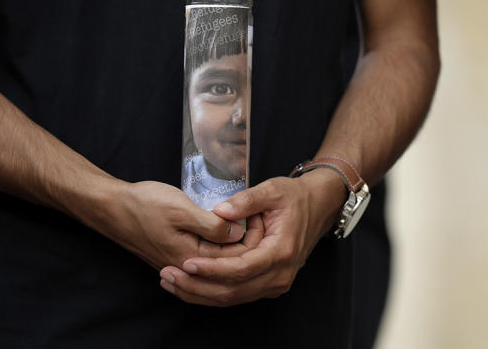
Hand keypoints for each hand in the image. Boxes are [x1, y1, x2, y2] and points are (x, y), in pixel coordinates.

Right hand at [106, 181, 258, 269]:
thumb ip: (212, 224)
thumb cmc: (144, 205)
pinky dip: (222, 242)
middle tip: (258, 215)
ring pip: (221, 258)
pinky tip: (228, 224)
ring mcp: (182, 262)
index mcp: (191, 259)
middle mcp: (188, 267)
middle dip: (248, 240)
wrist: (112, 208)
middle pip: (231, 262)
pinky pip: (209, 254)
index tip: (261, 215)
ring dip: (236, 241)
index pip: (236, 259)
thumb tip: (239, 232)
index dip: (253, 237)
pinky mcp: (179, 254)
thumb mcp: (182, 209)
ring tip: (246, 217)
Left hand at [157, 170, 345, 305]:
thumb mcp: (272, 190)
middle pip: (233, 291)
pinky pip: (237, 295)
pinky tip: (188, 284)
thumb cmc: (295, 197)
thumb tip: (219, 212)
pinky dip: (210, 292)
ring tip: (170, 281)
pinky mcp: (268, 284)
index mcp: (282, 251)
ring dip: (199, 293)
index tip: (186, 262)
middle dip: (197, 286)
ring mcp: (276, 283)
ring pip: (232, 298)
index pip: (240, 270)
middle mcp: (280, 274)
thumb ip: (246, 200)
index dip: (211, 269)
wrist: (318, 206)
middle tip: (168, 275)